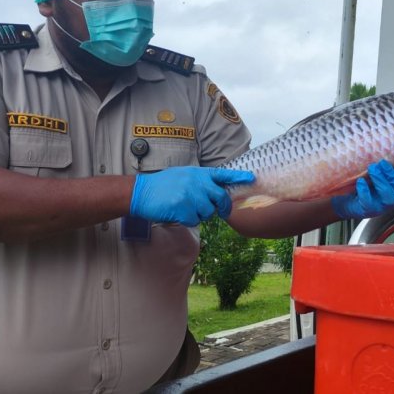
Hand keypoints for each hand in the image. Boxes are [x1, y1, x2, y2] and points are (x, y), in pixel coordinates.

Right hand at [130, 167, 254, 225]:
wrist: (141, 192)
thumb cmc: (163, 185)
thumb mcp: (184, 176)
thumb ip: (200, 182)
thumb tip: (216, 193)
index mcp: (198, 173)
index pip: (222, 174)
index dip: (238, 177)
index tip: (252, 178)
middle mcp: (197, 183)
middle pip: (220, 198)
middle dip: (222, 207)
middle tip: (220, 211)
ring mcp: (190, 196)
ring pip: (208, 212)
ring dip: (200, 214)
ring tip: (185, 207)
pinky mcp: (183, 209)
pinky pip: (195, 220)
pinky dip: (188, 220)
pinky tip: (177, 213)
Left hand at [331, 147, 393, 219]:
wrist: (345, 199)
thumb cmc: (363, 183)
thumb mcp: (375, 172)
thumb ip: (383, 165)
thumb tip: (385, 146)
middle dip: (393, 175)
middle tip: (382, 163)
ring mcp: (382, 206)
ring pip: (389, 197)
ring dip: (380, 180)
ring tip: (371, 168)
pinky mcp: (368, 211)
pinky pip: (369, 203)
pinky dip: (365, 191)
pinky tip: (360, 182)